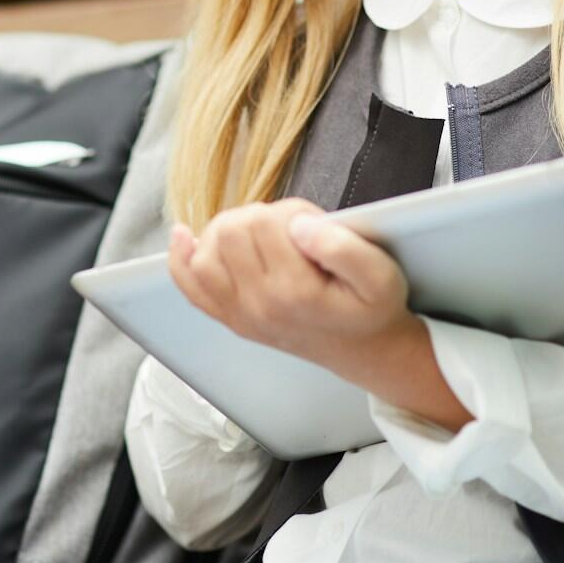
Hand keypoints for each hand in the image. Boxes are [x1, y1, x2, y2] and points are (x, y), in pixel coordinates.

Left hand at [169, 200, 471, 430]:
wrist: (365, 351)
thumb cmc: (372, 309)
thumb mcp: (381, 275)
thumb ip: (344, 246)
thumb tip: (299, 226)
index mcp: (293, 291)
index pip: (265, 222)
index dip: (290, 210)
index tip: (313, 225)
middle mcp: (258, 306)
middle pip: (231, 231)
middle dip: (260, 217)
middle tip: (292, 232)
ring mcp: (239, 315)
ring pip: (206, 251)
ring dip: (229, 231)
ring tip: (262, 236)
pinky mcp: (231, 319)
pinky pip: (190, 285)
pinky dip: (182, 257)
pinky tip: (185, 235)